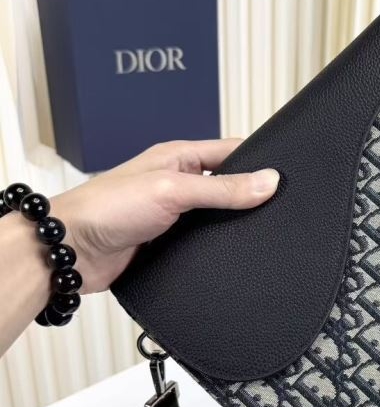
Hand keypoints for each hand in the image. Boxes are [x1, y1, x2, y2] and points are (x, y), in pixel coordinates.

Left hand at [52, 139, 278, 292]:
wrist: (69, 252)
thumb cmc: (106, 208)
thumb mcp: (172, 190)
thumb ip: (221, 189)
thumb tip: (268, 181)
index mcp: (179, 157)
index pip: (231, 152)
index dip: (259, 161)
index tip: (284, 175)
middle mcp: (178, 184)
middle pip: (229, 186)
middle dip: (251, 196)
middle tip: (278, 207)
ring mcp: (175, 216)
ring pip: (219, 218)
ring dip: (234, 226)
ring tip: (260, 232)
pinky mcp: (171, 245)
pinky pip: (205, 245)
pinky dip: (219, 249)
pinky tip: (233, 254)